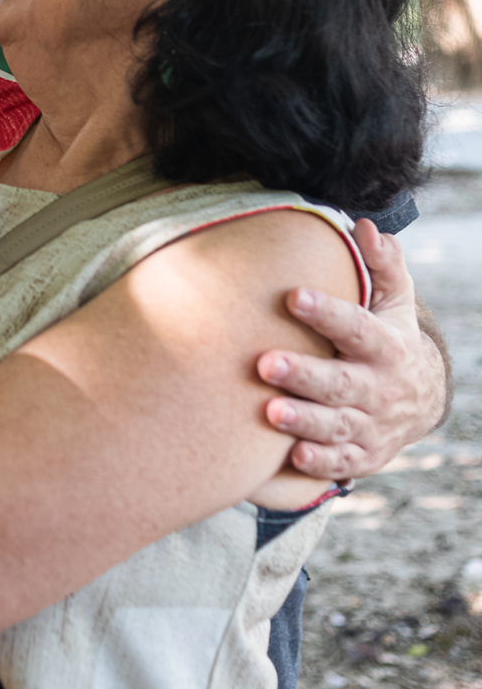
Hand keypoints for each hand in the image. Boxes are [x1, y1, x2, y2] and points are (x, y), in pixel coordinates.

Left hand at [258, 221, 447, 480]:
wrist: (422, 400)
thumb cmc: (389, 338)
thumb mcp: (395, 300)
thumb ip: (382, 265)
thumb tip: (366, 226)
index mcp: (387, 346)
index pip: (357, 327)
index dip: (327, 312)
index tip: (293, 296)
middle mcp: (380, 388)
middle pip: (342, 382)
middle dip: (304, 374)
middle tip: (265, 363)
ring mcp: (372, 425)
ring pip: (338, 425)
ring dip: (305, 421)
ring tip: (269, 412)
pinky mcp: (363, 455)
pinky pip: (341, 462)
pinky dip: (320, 462)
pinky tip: (292, 455)